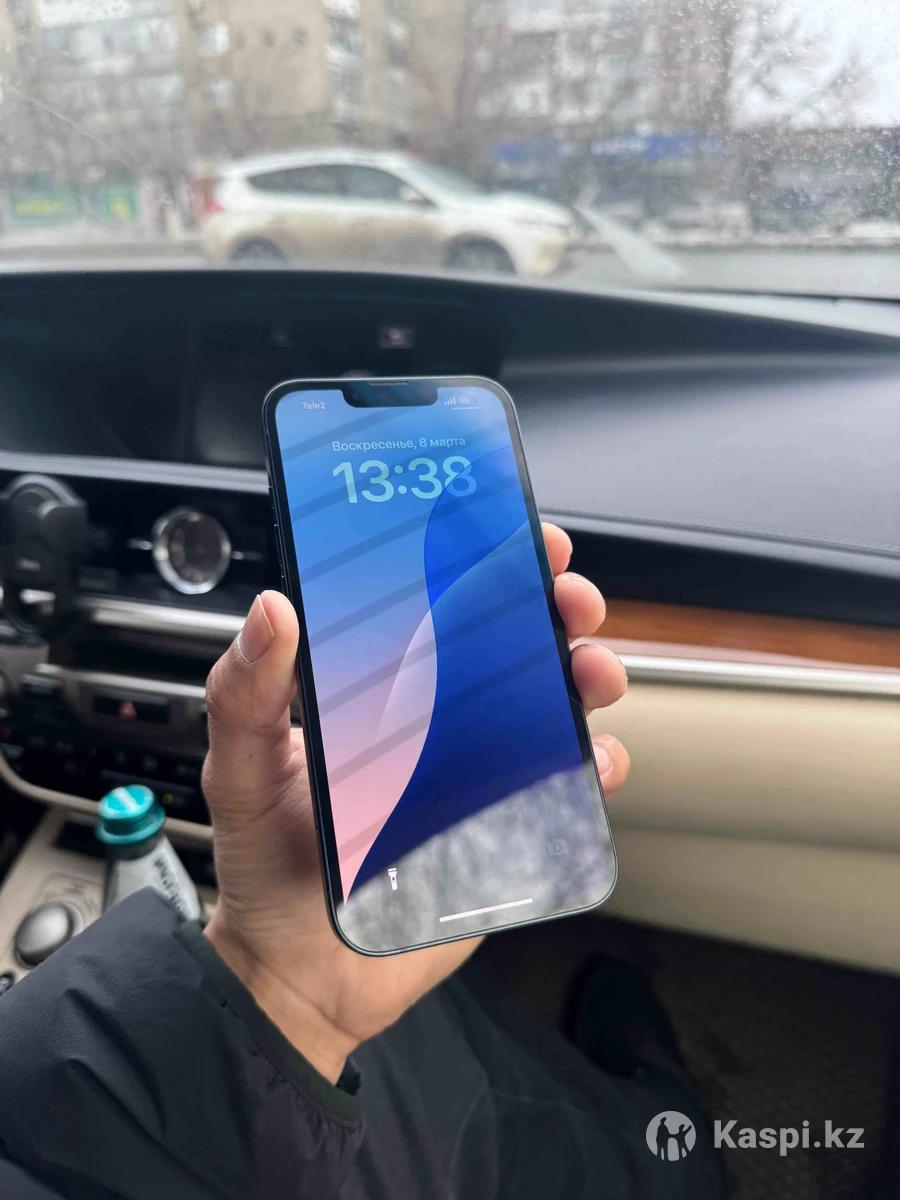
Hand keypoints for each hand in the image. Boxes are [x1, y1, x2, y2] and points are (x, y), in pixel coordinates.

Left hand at [202, 523, 628, 1082]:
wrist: (301, 974)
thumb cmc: (267, 866)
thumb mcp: (241, 770)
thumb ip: (244, 694)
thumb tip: (271, 610)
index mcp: (378, 690)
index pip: (437, 607)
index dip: (480, 563)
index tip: (509, 533)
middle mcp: (437, 720)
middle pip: (511, 645)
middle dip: (553, 608)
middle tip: (567, 597)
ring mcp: (479, 771)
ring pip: (552, 704)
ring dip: (586, 674)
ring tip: (590, 672)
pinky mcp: (508, 827)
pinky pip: (565, 785)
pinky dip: (592, 765)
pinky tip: (589, 758)